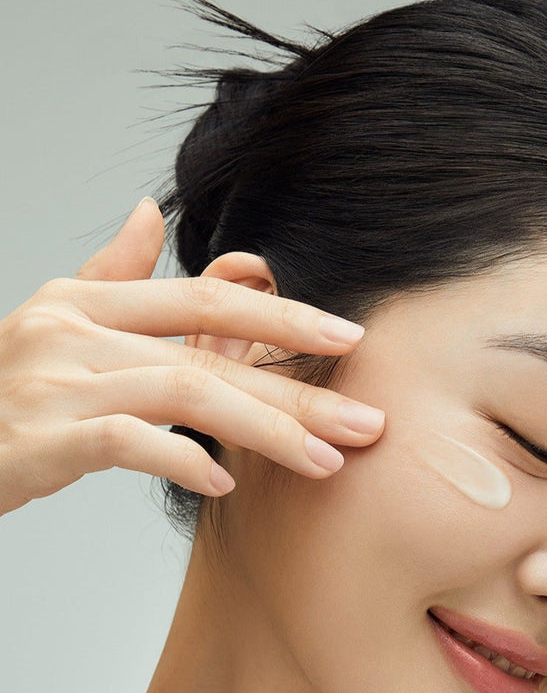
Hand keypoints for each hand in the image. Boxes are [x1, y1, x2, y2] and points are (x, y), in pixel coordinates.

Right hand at [0, 198, 384, 516]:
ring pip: (183, 393)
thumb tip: (152, 210)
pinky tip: (226, 482)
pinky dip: (182, 461)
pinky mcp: (40, 436)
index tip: (350, 338)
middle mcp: (73, 328)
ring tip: (324, 464)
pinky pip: (127, 443)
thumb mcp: (57, 318)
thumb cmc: (11, 388)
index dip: (282, 315)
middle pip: (209, 351)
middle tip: (365, 422)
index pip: (205, 298)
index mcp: (89, 298)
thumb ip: (113, 270)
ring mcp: (55, 380)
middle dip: (298, 389)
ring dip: (265, 431)